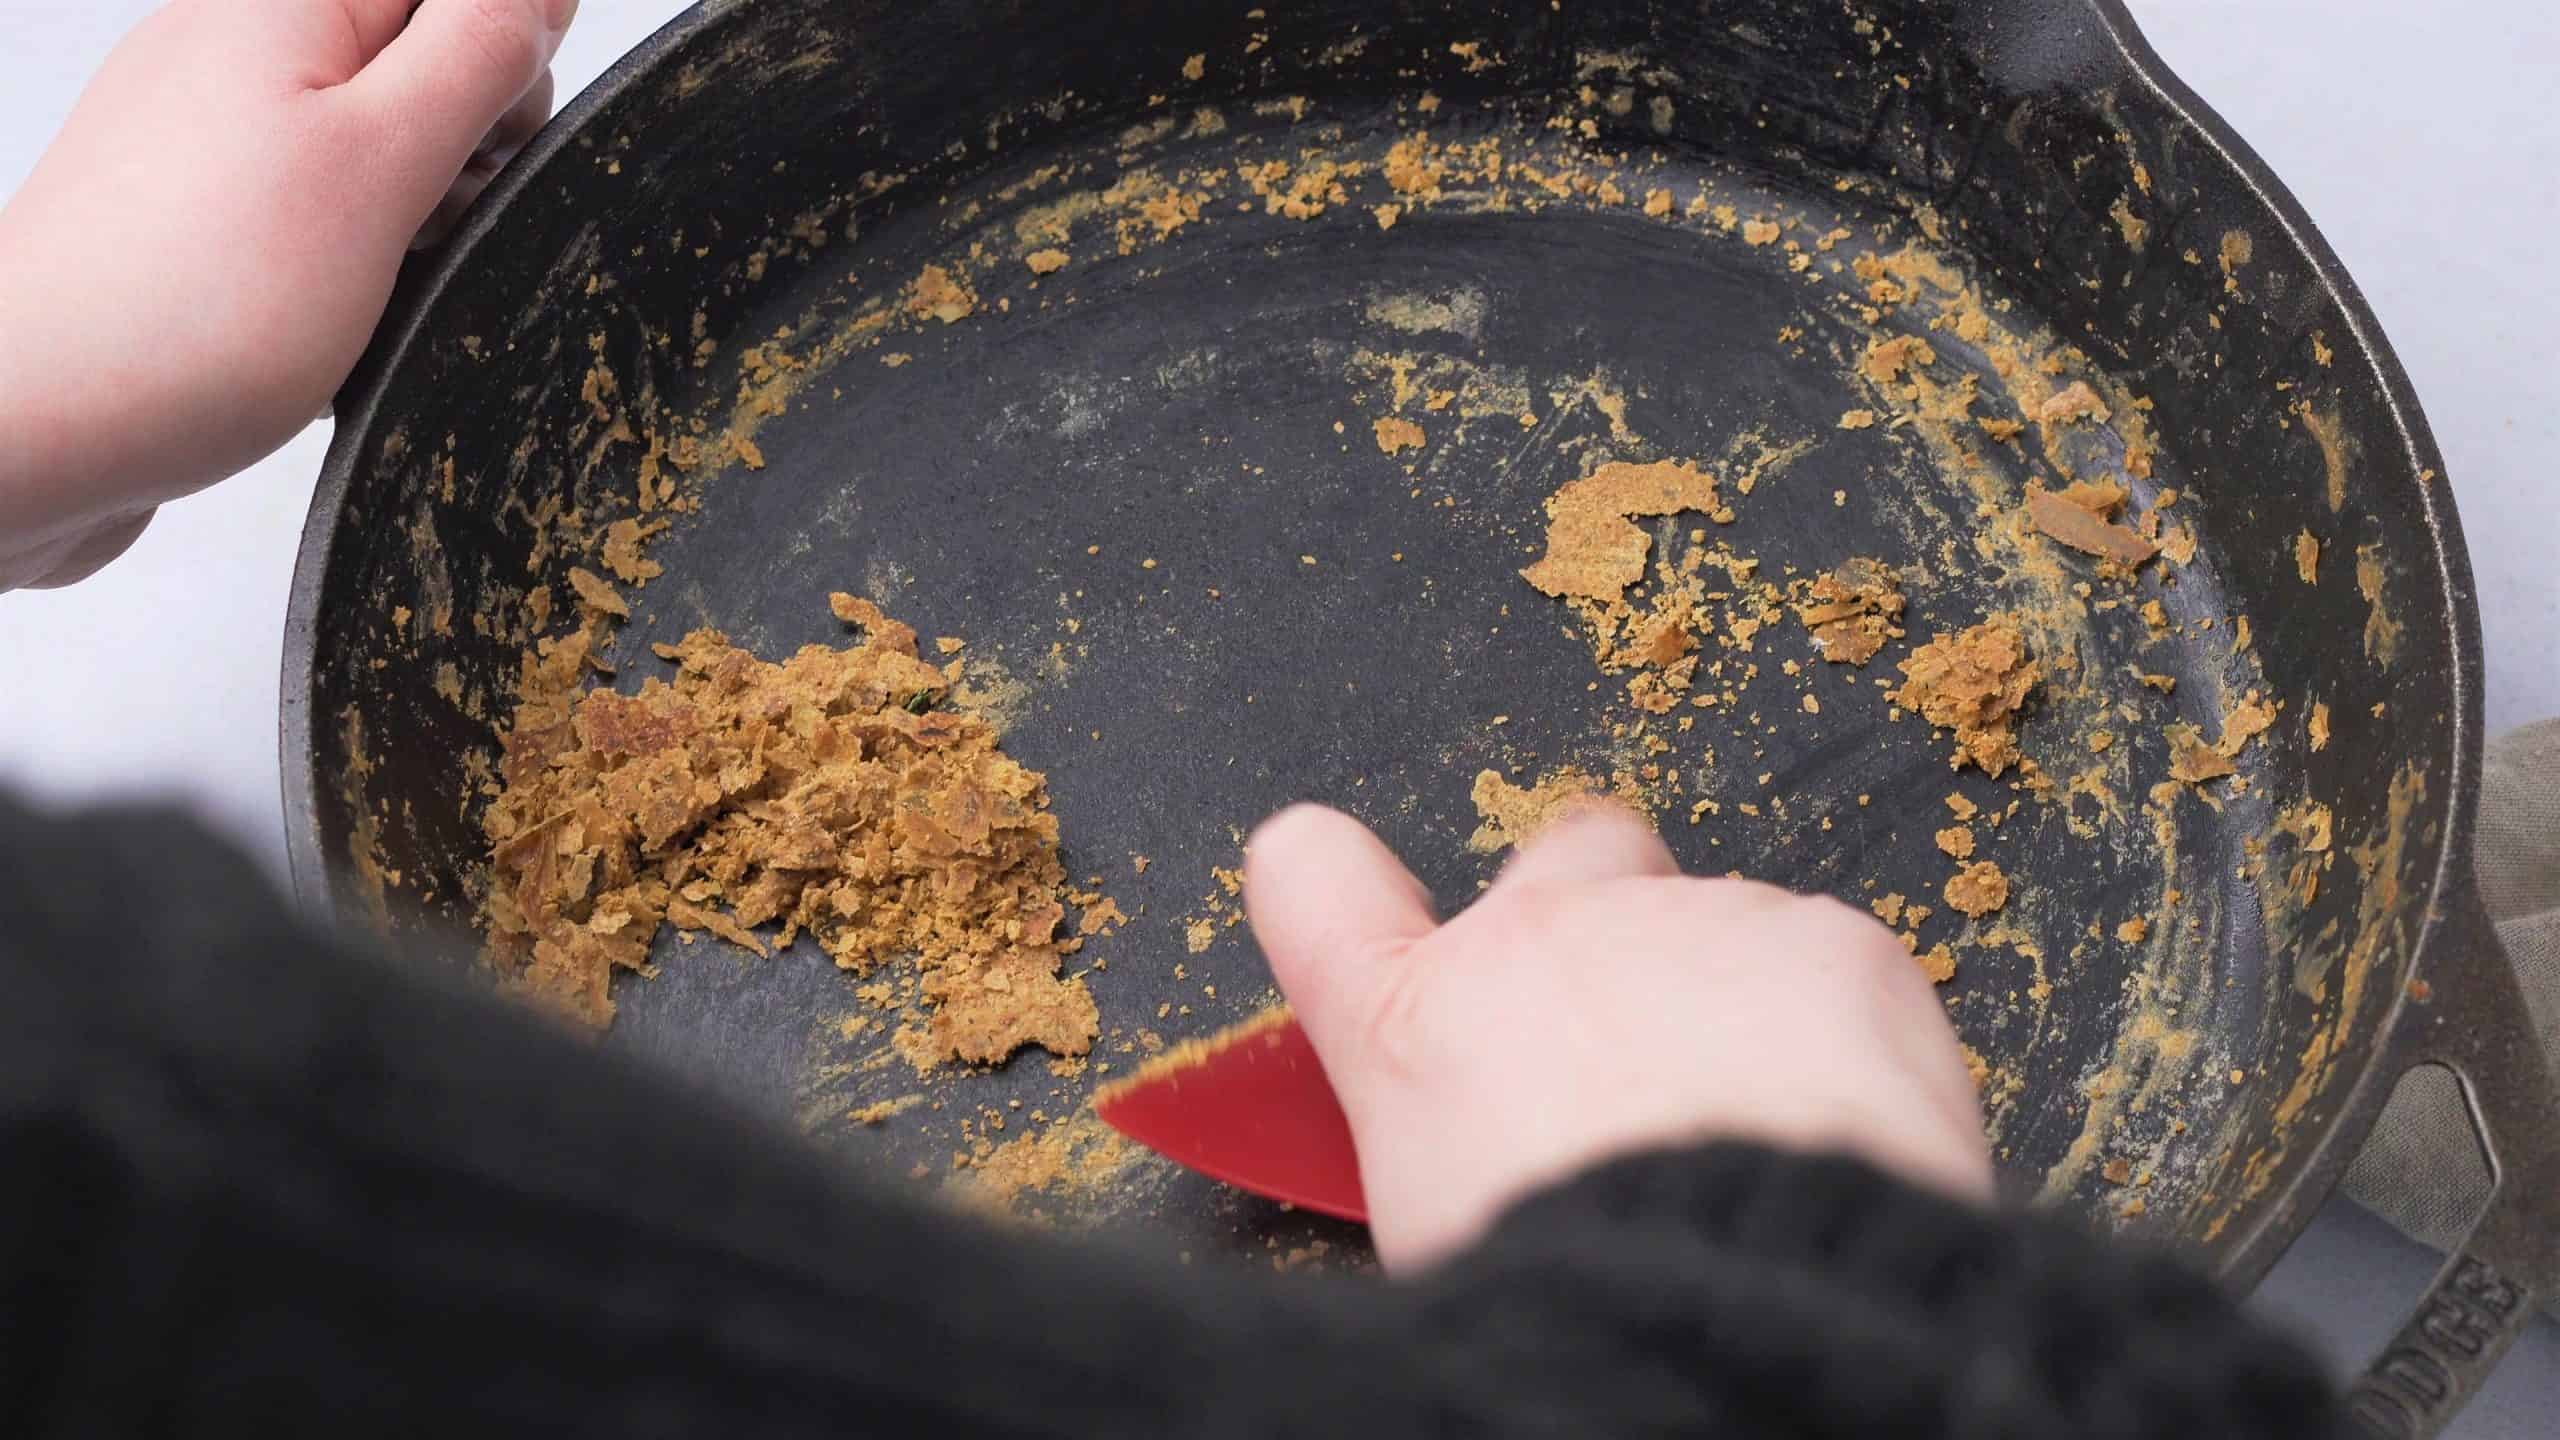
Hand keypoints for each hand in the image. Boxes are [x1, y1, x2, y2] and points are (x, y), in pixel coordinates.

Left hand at [0, 0, 574, 590]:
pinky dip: (354, 266)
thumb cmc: (190, 307)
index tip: (491, 147)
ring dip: (409, 219)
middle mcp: (234, 50)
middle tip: (428, 223)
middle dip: (463, 148)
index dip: (503, 67)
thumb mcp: (380, 162)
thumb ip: (474, 54)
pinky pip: (320, 214)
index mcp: (281, 5)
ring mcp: (209, 136)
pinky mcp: (197, 219)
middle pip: (420, 62)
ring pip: (376, 148)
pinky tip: (332, 317)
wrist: (33, 429)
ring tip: (371, 283)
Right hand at [1246, 803, 1992, 1271]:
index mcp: (1416, 1024)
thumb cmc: (1572, 1292)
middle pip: (1566, 855)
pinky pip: (1838, 969)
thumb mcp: (1442, 1232)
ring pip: (1723, 923)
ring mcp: (1692, 924)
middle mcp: (1542, 939)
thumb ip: (1455, 1149)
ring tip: (1760, 1131)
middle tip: (1631, 1026)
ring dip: (1737, 999)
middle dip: (1599, 913)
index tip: (1334, 882)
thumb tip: (1487, 1159)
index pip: (1315, 883)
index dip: (1328, 881)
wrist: (1730, 1304)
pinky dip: (1847, 1037)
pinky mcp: (1830, 943)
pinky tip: (1844, 1131)